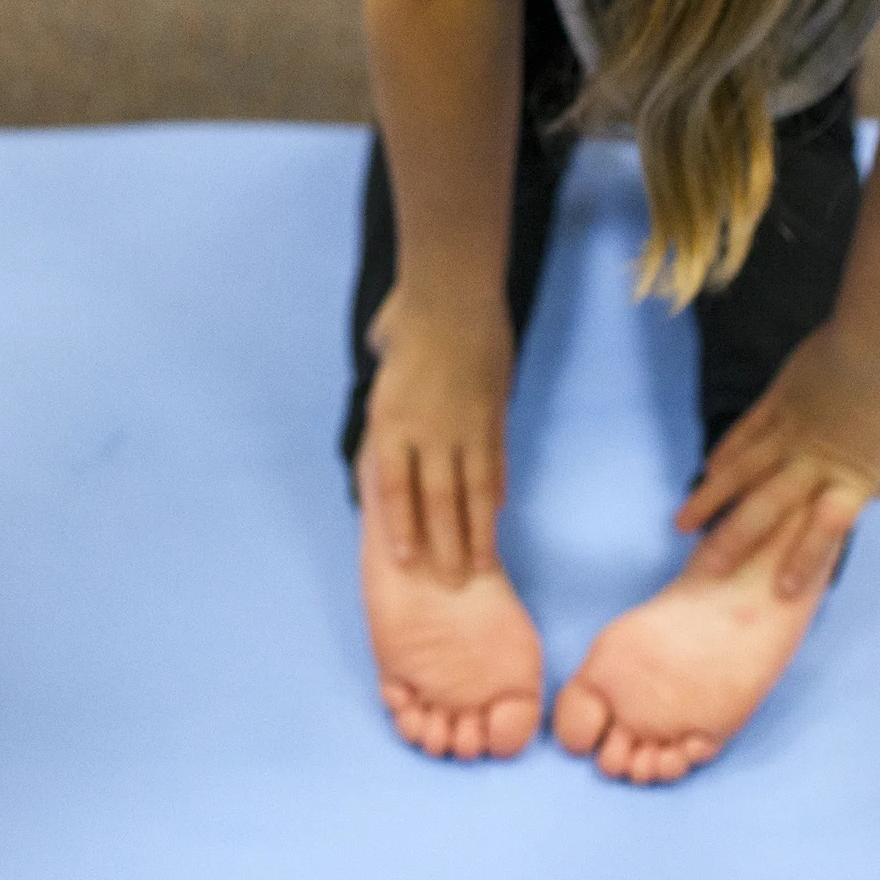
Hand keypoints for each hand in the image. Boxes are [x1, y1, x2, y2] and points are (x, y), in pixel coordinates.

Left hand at [358, 289, 517, 585]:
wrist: (451, 294)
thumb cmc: (407, 322)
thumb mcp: (382, 368)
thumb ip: (386, 404)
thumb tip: (387, 425)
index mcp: (390, 421)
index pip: (396, 489)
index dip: (401, 528)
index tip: (406, 561)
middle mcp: (426, 432)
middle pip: (436, 501)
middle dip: (443, 545)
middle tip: (449, 584)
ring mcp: (464, 427)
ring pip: (472, 492)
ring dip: (477, 532)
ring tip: (481, 566)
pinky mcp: (494, 416)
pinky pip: (495, 463)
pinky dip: (496, 491)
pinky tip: (497, 514)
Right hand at [677, 319, 879, 596]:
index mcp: (856, 474)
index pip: (825, 529)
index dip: (805, 560)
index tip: (783, 589)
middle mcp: (815, 461)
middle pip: (769, 509)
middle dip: (736, 541)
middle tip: (708, 569)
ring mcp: (789, 432)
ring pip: (742, 474)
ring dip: (712, 502)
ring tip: (684, 525)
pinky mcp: (774, 404)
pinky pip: (744, 436)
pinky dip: (725, 456)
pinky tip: (707, 473)